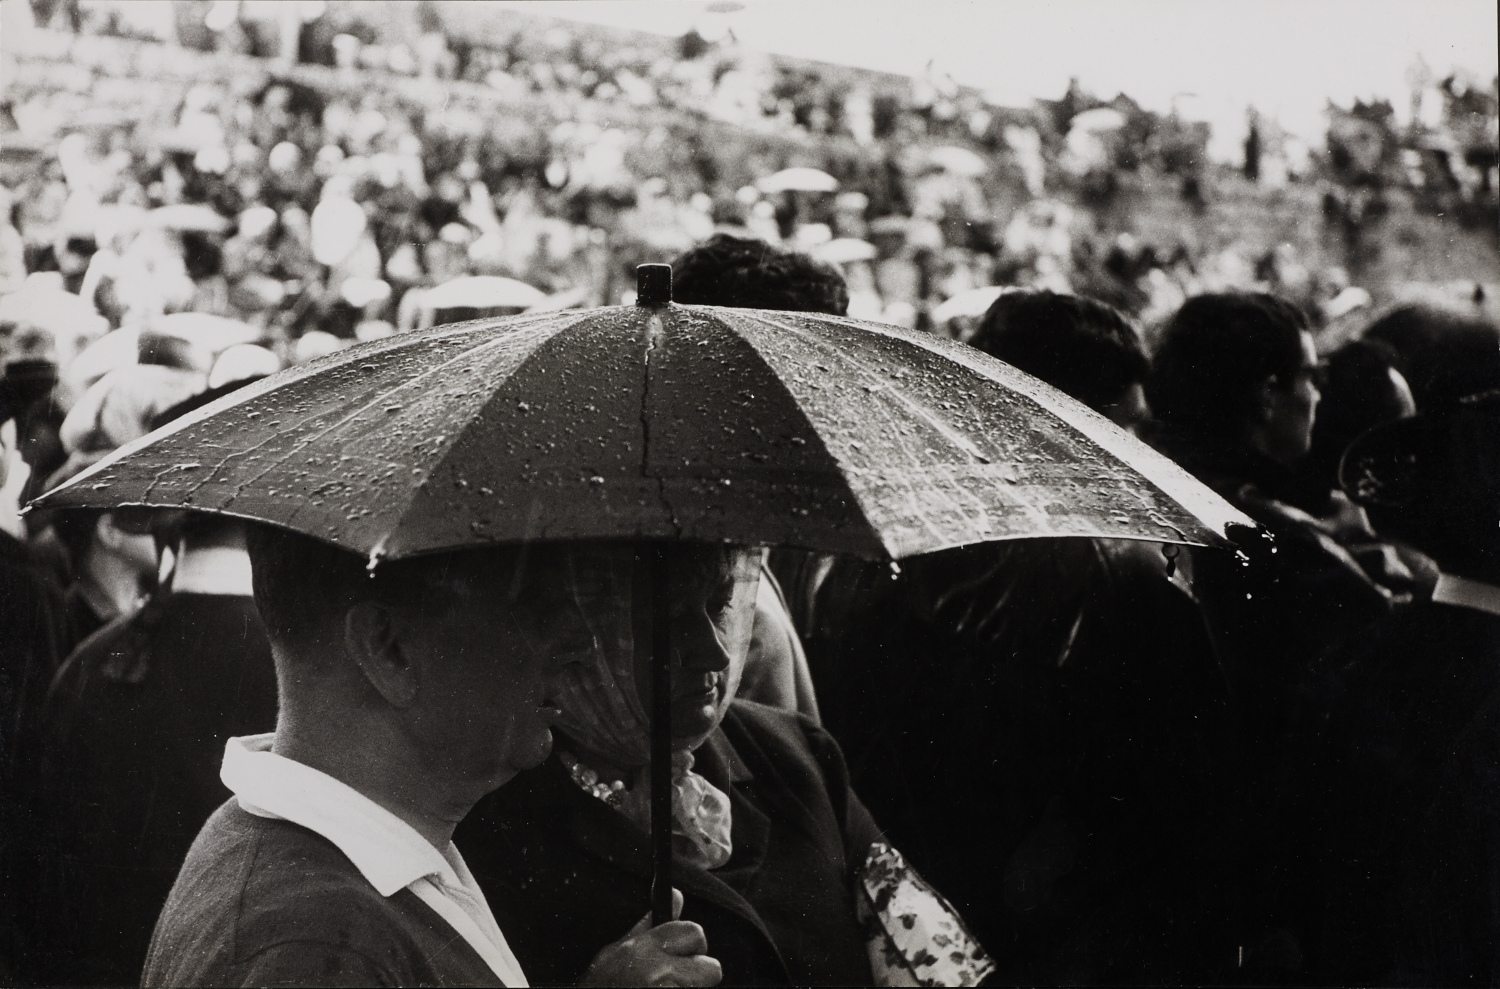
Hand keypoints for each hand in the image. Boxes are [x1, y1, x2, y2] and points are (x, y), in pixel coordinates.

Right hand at [578, 889, 721, 986]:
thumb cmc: (600, 985)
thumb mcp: (616, 951)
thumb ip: (649, 925)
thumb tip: (677, 897)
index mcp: (644, 947)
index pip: (694, 932)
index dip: (693, 945)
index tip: (683, 955)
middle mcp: (658, 970)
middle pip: (711, 968)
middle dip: (700, 975)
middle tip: (678, 980)